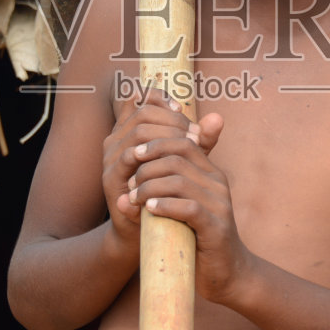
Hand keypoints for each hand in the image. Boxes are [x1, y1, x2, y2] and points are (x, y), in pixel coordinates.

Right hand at [101, 86, 201, 252]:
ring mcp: (111, 157)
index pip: (140, 98)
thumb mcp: (186, 160)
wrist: (152, 230)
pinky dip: (154, 156)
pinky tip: (174, 162)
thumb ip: (199, 139)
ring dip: (167, 136)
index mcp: (130, 130)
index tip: (183, 111)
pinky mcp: (111, 178)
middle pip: (143, 112)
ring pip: (139, 132)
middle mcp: (116, 139)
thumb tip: (218, 117)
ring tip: (190, 146)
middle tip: (195, 134)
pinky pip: (130, 158)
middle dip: (173, 120)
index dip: (161, 98)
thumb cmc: (170, 190)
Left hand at [126, 111, 245, 303]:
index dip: (155, 144)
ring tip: (135, 198)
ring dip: (150, 187)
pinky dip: (165, 206)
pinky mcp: (217, 228)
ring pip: (180, 181)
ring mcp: (220, 205)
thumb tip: (132, 156)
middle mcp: (218, 184)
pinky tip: (149, 209)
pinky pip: (189, 208)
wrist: (226, 273)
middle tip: (130, 183)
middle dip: (147, 166)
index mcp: (211, 173)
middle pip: (178, 158)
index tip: (132, 156)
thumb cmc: (197, 236)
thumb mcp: (180, 203)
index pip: (183, 142)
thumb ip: (163, 182)